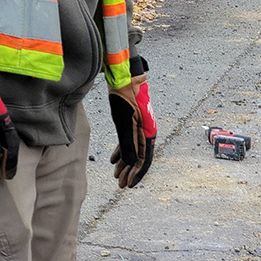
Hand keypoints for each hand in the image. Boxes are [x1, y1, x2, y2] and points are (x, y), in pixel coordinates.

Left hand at [109, 57, 156, 188]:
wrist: (123, 75)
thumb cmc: (124, 96)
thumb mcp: (124, 121)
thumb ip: (127, 143)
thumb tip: (130, 163)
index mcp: (148, 134)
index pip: (143, 160)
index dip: (136, 174)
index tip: (129, 185)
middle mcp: (146, 132)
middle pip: (138, 157)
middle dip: (129, 172)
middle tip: (120, 184)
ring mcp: (138, 127)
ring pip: (132, 150)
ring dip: (124, 163)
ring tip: (116, 174)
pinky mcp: (130, 121)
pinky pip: (128, 141)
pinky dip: (121, 151)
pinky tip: (113, 159)